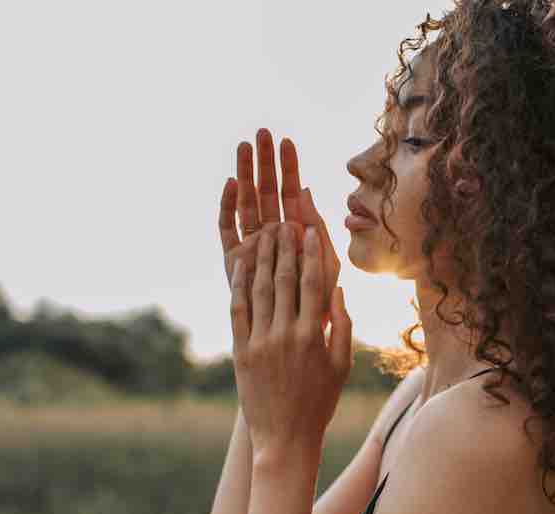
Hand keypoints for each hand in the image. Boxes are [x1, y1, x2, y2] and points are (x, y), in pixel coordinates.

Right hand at [219, 128, 341, 332]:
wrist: (299, 338)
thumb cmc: (319, 306)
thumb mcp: (326, 263)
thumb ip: (317, 228)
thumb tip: (304, 190)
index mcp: (296, 234)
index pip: (290, 193)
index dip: (289, 167)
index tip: (286, 141)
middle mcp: (272, 236)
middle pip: (266, 192)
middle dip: (264, 163)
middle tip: (261, 133)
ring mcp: (251, 246)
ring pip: (246, 203)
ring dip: (245, 175)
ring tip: (243, 147)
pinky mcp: (234, 261)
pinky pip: (228, 229)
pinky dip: (228, 206)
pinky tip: (231, 183)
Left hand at [230, 221, 351, 462]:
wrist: (284, 438)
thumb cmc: (319, 403)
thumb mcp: (341, 366)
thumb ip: (342, 327)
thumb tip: (339, 291)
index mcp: (313, 336)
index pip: (312, 283)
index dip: (311, 253)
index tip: (311, 230)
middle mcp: (285, 334)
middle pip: (283, 279)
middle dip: (284, 247)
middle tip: (284, 220)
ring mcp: (260, 342)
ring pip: (259, 290)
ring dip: (260, 258)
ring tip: (263, 234)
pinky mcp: (241, 351)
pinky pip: (238, 310)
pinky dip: (238, 285)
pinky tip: (240, 265)